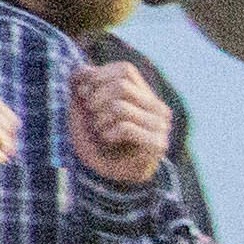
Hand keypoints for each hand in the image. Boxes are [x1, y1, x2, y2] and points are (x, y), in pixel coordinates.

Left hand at [65, 61, 170, 186]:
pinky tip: (107, 140)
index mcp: (145, 94)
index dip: (99, 76)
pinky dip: (108, 133)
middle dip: (96, 100)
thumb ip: (83, 82)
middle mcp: (158, 108)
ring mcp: (160, 127)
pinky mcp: (157, 145)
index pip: (126, 69)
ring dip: (100, 119)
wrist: (106, 174)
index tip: (85, 93)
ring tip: (100, 130)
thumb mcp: (84, 104)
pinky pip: (125, 127)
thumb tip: (83, 70)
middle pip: (121, 86)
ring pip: (120, 107)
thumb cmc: (94, 136)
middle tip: (91, 115)